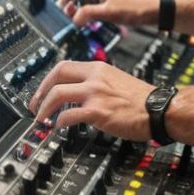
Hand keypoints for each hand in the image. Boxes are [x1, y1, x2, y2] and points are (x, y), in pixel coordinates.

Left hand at [29, 60, 153, 140]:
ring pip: (57, 94)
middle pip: (56, 75)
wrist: (159, 109)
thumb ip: (97, 82)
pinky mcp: (98, 112)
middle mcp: (95, 77)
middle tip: (34, 105)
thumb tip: (79, 92)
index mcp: (98, 68)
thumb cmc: (142, 99)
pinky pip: (69, 115)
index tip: (41, 91)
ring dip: (43, 107)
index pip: (64, 66)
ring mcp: (95, 94)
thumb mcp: (116, 80)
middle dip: (40, 91)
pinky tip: (58, 127)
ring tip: (40, 119)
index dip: (48, 79)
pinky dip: (59, 122)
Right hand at [59, 0, 158, 27]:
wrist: (152, 12)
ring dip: (76, 7)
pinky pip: (90, 3)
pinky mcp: (107, 0)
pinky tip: (83, 19)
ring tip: (71, 18)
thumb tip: (73, 19)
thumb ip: (89, 14)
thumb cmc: (135, 7)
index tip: (58, 8)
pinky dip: (84, 10)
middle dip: (69, 2)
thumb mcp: (109, 12)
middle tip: (62, 15)